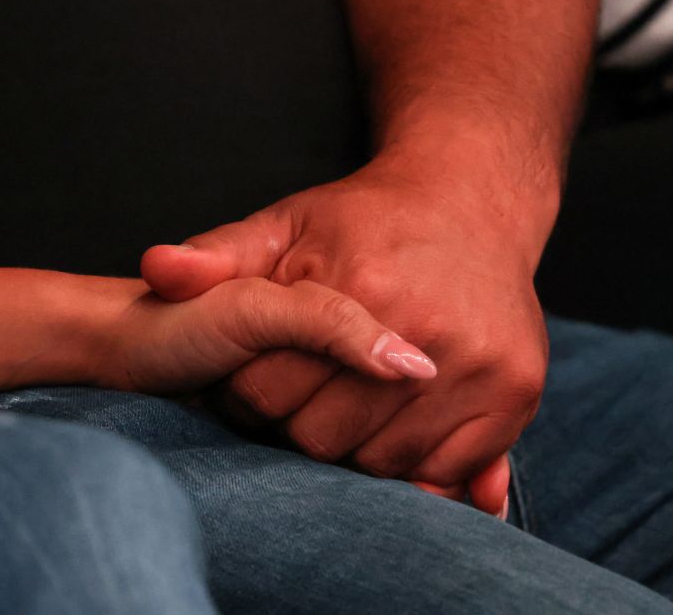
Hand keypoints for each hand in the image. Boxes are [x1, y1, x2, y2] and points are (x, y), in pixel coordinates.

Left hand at [141, 149, 553, 514]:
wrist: (469, 202)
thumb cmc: (365, 221)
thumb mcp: (286, 223)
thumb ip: (218, 255)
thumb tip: (154, 269)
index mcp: (361, 291)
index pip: (269, 397)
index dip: (253, 396)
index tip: (263, 376)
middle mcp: (426, 334)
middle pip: (324, 439)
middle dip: (302, 426)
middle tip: (307, 394)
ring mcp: (480, 365)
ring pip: (382, 464)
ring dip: (357, 449)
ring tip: (351, 402)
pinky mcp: (518, 391)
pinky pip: (445, 469)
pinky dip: (414, 460)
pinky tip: (396, 418)